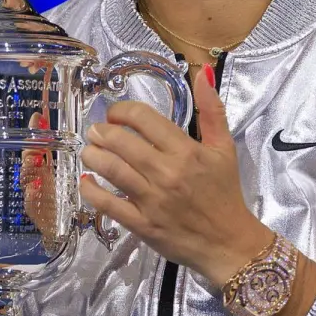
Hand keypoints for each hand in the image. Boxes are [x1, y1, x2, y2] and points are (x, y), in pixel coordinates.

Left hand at [80, 64, 272, 286]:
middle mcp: (167, 172)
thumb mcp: (224, 148)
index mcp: (186, 150)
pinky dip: (92, 191)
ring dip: (92, 156)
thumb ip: (212, 110)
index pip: (143, 118)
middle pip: (120, 142)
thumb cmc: (225, 193)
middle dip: (101, 132)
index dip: (122, 111)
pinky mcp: (142, 225)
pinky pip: (109, 205)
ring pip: (111, 170)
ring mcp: (152, 200)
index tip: (116, 115)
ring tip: (89, 151)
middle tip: (95, 131)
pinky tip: (86, 182)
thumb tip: (204, 73)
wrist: (229, 243)